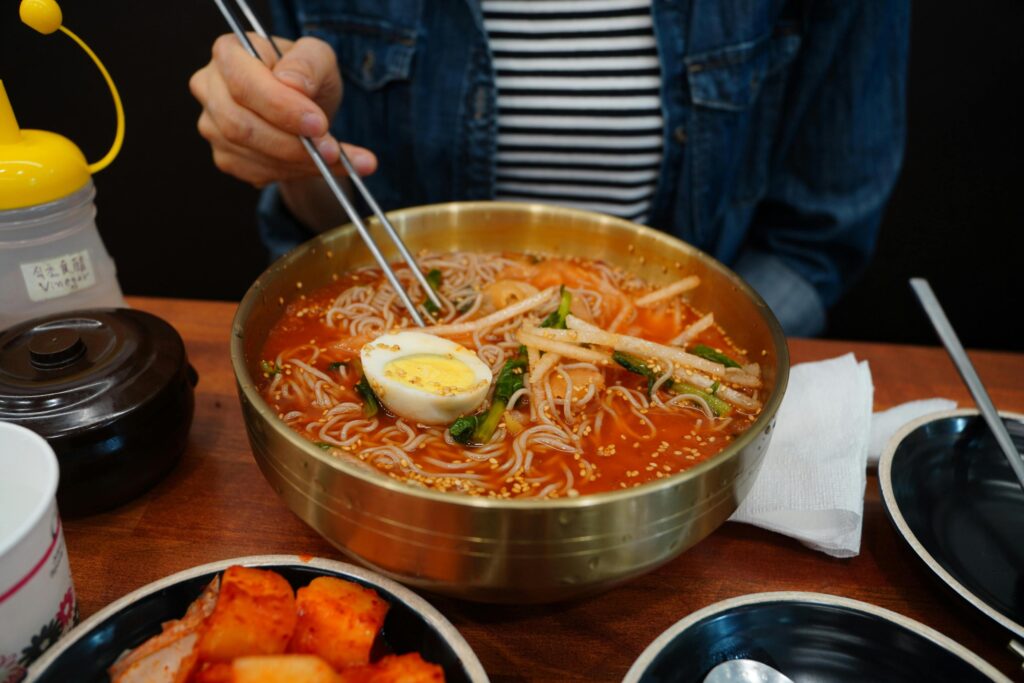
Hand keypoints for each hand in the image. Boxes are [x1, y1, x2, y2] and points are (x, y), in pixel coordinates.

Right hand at [189, 33, 376, 187]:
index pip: (244, 84)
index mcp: (228, 52)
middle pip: (241, 126)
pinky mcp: (226, 156)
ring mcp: (213, 126)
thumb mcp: (319, 58)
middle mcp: (210, 88)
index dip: (281, 108)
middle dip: (292, 144)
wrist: (306, 111)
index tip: (318, 124)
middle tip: (332, 151)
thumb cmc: (307, 77)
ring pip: (252, 155)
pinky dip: (296, 174)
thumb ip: (308, 63)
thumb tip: (291, 83)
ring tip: (337, 159)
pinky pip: (258, 173)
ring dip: (300, 163)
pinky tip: (322, 167)